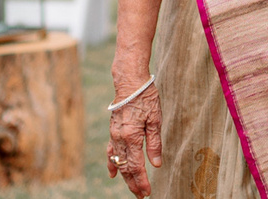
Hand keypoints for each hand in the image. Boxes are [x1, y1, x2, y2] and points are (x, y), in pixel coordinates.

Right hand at [107, 80, 160, 195]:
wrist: (129, 81)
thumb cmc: (146, 97)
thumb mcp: (156, 119)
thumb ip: (155, 143)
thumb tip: (156, 164)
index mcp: (132, 137)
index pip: (137, 166)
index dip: (142, 181)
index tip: (147, 192)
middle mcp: (120, 139)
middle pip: (126, 167)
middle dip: (133, 183)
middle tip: (141, 195)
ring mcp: (114, 135)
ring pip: (118, 162)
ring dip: (125, 176)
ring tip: (132, 188)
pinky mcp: (113, 131)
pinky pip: (111, 151)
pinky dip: (112, 163)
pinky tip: (113, 173)